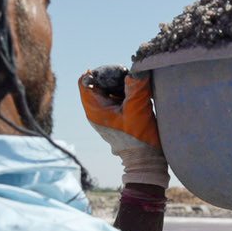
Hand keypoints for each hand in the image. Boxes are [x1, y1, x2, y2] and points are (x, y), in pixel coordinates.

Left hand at [78, 66, 168, 187]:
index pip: (85, 81)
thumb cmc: (138, 139)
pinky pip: (117, 97)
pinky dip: (126, 93)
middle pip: (97, 83)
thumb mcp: (137, 111)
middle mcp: (97, 111)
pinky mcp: (117, 116)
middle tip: (130, 77)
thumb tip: (137, 69)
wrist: (146, 161)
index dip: (100, 72)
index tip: (118, 72)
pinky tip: (139, 94)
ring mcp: (107, 114)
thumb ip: (136, 88)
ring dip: (121, 84)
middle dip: (113, 77)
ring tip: (136, 86)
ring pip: (108, 89)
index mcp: (94, 110)